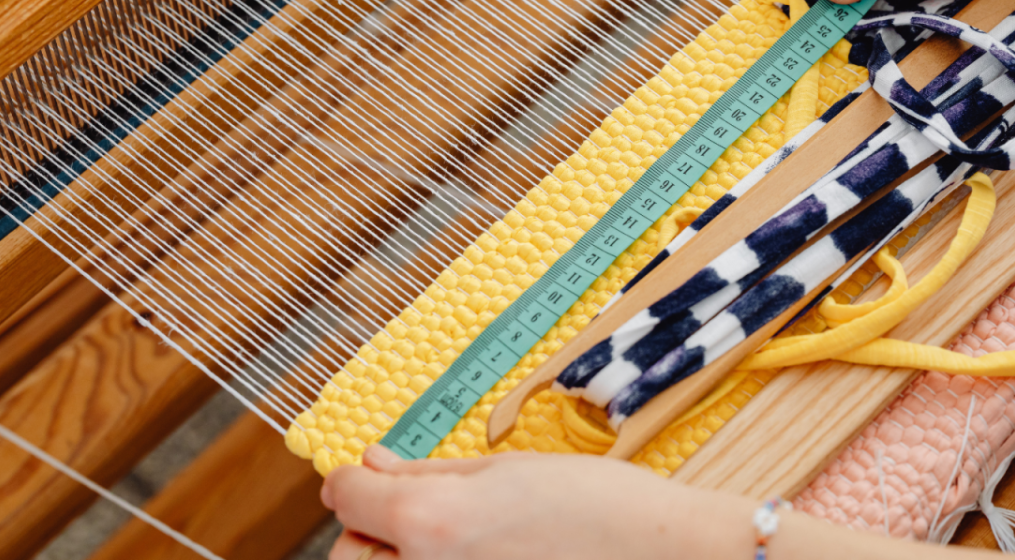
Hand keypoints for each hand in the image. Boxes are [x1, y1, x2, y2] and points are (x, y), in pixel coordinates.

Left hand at [320, 445, 753, 559]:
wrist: (667, 558)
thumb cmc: (601, 508)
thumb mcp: (506, 471)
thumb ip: (427, 474)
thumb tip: (373, 465)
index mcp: (431, 522)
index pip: (347, 497)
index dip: (354, 479)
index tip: (367, 477)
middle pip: (348, 558)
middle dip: (366, 534)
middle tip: (407, 517)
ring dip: (397, 559)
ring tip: (450, 541)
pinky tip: (482, 557)